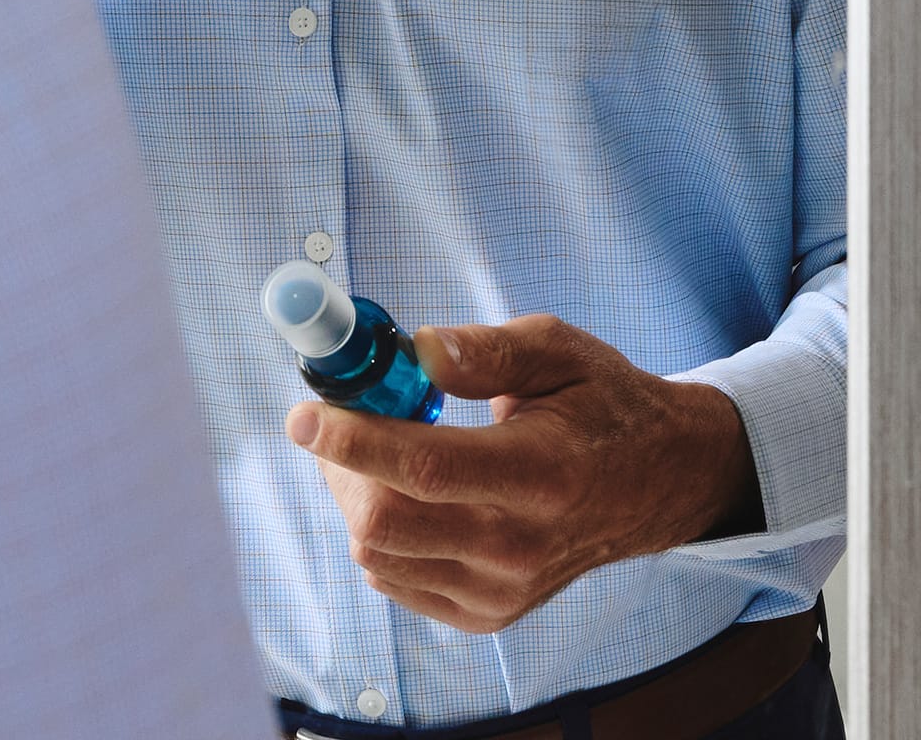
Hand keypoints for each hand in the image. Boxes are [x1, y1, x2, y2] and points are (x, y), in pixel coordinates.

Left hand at [285, 314, 762, 633]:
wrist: (660, 483)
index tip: (302, 413)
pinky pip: (395, 579)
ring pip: (378, 555)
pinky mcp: (489, 613)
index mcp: (541, 473)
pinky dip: (378, 533)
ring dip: (353, 495)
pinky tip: (404, 491)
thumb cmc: (602, 403)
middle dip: (340, 465)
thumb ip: (483, 349)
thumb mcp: (556, 349)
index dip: (351, 438)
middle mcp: (521, 546)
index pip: (424, 467)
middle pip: (386, 524)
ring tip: (375, 449)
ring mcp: (505, 590)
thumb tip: (413, 348)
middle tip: (339, 418)